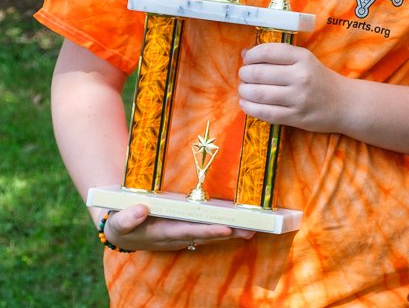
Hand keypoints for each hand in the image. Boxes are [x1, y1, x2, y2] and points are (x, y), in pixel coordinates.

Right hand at [100, 204, 252, 251]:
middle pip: (205, 234)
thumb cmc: (120, 222)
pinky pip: (208, 227)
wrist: (121, 229)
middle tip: (250, 229)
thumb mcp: (117, 221)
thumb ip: (126, 218)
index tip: (225, 228)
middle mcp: (175, 236)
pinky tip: (243, 222)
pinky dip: (225, 225)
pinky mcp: (186, 227)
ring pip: (210, 232)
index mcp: (160, 233)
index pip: (188, 232)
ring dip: (231, 230)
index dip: (207, 230)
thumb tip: (141, 210)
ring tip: (254, 227)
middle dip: (228, 232)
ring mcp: (182, 233)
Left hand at [238, 43, 344, 133]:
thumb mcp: (305, 61)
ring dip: (244, 91)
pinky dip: (250, 108)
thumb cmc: (320, 80)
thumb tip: (245, 54)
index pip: (269, 51)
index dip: (252, 55)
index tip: (247, 59)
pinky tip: (246, 104)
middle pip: (259, 73)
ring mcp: (298, 98)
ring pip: (259, 94)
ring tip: (244, 90)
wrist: (344, 103)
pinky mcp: (296, 117)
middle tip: (244, 76)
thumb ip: (279, 56)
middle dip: (244, 74)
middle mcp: (301, 76)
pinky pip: (265, 113)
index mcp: (303, 58)